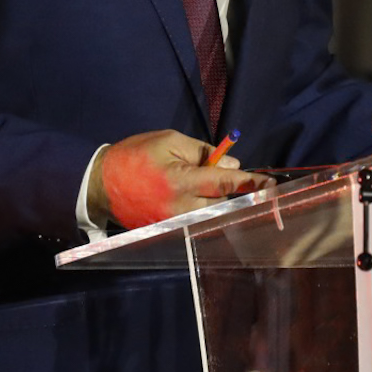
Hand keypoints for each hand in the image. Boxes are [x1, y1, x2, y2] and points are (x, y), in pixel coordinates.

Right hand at [89, 129, 273, 228]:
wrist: (100, 183)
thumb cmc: (136, 155)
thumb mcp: (169, 141)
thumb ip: (202, 152)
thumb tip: (232, 166)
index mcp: (181, 180)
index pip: (225, 182)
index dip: (251, 183)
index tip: (271, 185)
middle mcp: (180, 206)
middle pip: (222, 202)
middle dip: (231, 191)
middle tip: (235, 182)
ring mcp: (173, 222)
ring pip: (211, 213)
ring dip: (217, 201)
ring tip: (211, 189)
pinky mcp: (167, 231)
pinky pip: (195, 221)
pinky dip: (203, 210)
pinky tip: (198, 200)